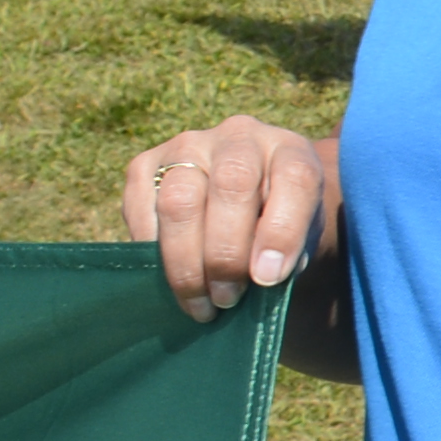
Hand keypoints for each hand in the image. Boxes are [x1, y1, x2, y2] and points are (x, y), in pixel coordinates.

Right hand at [127, 119, 333, 318]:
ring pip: (179, 200)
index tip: (268, 279)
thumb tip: (261, 277)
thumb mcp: (299, 238)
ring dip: (186, 262)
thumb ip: (289, 254)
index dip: (281, 232)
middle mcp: (240, 137)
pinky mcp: (146, 164)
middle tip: (227, 299)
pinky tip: (168, 279)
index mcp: (290, 150)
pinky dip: (152, 252)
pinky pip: (140, 208)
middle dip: (226, 254)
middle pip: (231, 185)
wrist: (241, 203)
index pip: (294, 179)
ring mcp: (189, 146)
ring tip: (200, 303)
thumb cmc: (276, 227)